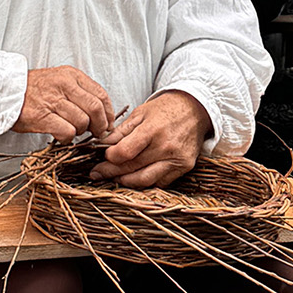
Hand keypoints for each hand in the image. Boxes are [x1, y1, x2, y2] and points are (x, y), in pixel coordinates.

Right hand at [13, 66, 113, 141]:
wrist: (5, 91)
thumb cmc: (34, 88)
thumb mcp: (60, 79)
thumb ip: (80, 91)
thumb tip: (102, 112)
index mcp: (71, 75)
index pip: (100, 94)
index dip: (109, 112)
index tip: (108, 123)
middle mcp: (64, 85)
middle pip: (95, 109)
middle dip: (100, 125)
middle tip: (97, 133)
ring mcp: (52, 101)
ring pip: (82, 122)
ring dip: (81, 132)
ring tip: (73, 131)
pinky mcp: (42, 117)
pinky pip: (67, 132)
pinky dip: (68, 138)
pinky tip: (61, 136)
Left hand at [90, 90, 209, 187]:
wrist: (195, 109)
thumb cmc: (165, 109)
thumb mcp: (140, 113)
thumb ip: (120, 131)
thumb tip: (99, 145)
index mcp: (153, 129)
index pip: (124, 152)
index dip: (109, 157)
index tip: (103, 156)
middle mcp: (166, 147)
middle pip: (131, 168)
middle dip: (110, 172)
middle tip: (97, 173)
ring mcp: (177, 159)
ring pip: (144, 181)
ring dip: (125, 181)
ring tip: (113, 177)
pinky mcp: (184, 167)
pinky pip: (160, 183)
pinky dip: (145, 182)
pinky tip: (134, 177)